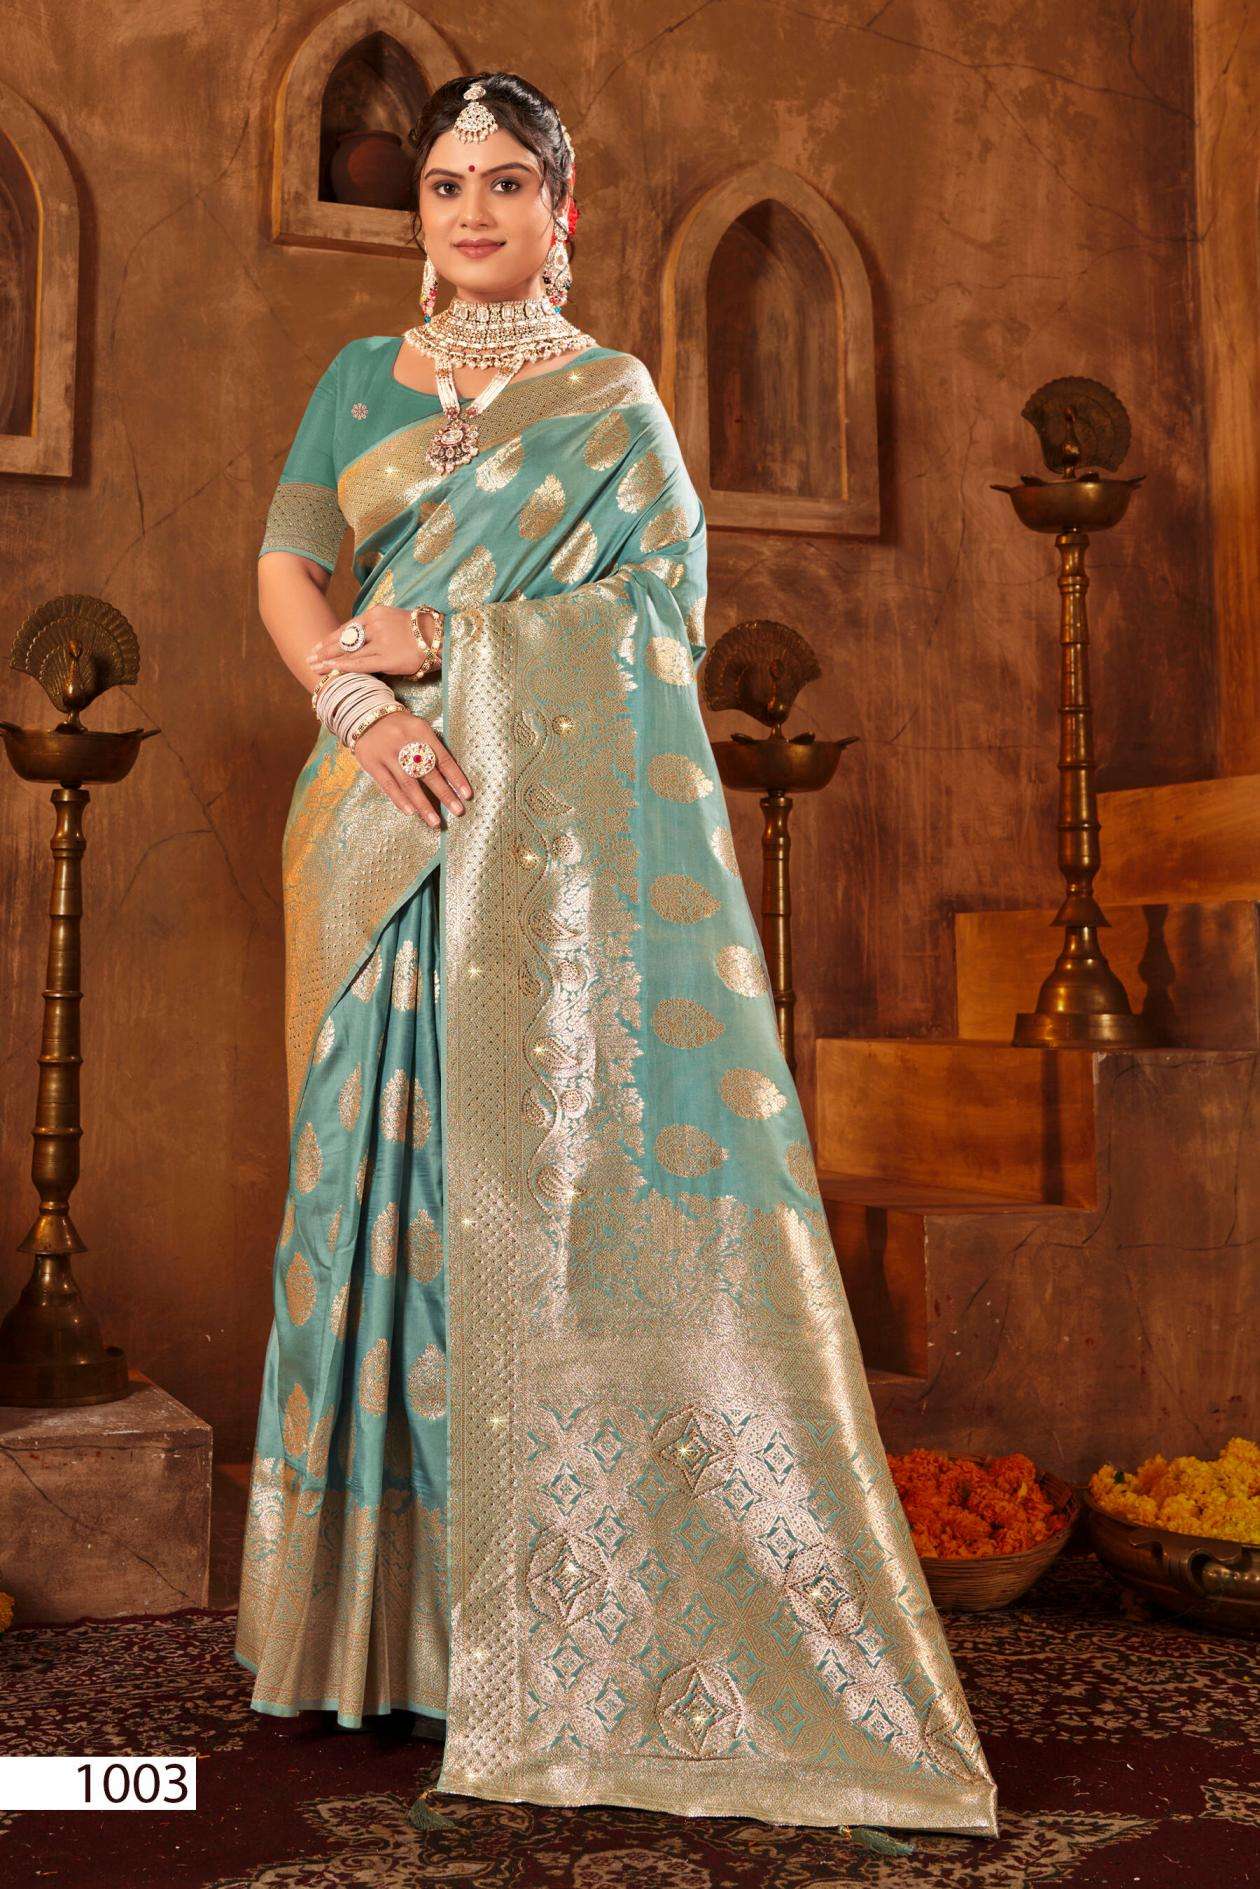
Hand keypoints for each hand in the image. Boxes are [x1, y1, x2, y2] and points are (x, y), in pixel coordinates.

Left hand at [307, 604, 441, 679]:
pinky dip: (344, 666)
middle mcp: (375, 625)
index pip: (348, 627)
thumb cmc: (420, 631)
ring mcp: (381, 641)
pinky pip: (361, 663)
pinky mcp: (388, 658)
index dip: (332, 638)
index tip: (319, 645)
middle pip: (344, 639)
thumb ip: (377, 627)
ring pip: (349, 652)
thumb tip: (362, 640)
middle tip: (309, 656)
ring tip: (314, 666)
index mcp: (376, 613)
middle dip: (325, 649)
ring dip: (329, 660)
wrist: (441, 636)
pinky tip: (331, 669)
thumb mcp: (395, 619)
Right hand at [353, 711, 471, 825]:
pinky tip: (410, 812)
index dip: (456, 777)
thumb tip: (450, 779)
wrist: (366, 716)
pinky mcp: (372, 763)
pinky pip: (388, 785)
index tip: (467, 795)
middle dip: (444, 793)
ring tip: (434, 821)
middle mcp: (405, 741)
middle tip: (457, 811)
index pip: (442, 758)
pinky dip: (400, 799)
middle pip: (427, 772)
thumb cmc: (401, 728)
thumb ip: (432, 749)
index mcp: (421, 731)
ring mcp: (387, 753)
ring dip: (422, 804)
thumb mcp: (419, 729)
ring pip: (408, 783)